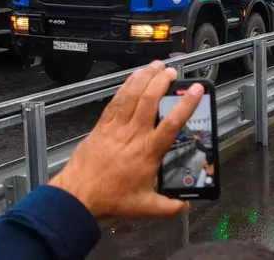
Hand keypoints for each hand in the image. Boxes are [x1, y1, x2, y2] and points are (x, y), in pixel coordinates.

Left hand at [50, 61, 203, 218]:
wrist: (79, 194)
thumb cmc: (110, 198)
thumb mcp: (145, 207)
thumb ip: (169, 206)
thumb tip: (185, 205)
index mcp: (148, 152)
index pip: (171, 123)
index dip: (186, 104)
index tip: (195, 90)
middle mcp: (133, 135)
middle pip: (150, 100)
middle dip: (162, 82)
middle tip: (172, 72)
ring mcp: (116, 127)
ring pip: (132, 95)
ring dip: (145, 77)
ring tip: (156, 66)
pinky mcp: (103, 125)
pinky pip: (116, 100)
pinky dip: (126, 85)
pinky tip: (133, 77)